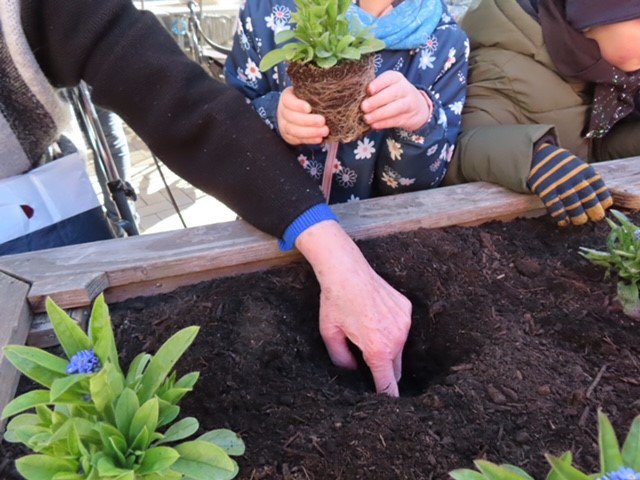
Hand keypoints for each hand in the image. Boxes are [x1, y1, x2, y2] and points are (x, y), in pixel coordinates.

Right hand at [277, 87, 328, 144]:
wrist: (292, 114)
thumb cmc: (304, 100)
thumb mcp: (305, 93)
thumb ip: (315, 93)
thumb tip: (333, 91)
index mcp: (286, 97)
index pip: (288, 100)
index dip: (298, 105)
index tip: (309, 108)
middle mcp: (283, 111)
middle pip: (292, 117)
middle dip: (308, 120)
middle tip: (322, 121)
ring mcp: (284, 125)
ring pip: (294, 130)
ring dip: (310, 132)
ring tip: (324, 131)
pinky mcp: (289, 136)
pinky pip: (298, 139)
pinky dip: (310, 140)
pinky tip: (319, 139)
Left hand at [295, 220, 411, 396]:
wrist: (346, 269)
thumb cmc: (334, 302)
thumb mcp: (330, 334)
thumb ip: (341, 359)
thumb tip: (351, 371)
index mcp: (377, 348)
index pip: (388, 382)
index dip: (387, 396)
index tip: (387, 406)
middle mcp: (396, 337)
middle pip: (396, 367)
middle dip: (384, 371)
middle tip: (369, 366)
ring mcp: (404, 322)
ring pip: (400, 348)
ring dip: (388, 348)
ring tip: (367, 332)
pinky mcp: (406, 309)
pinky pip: (402, 328)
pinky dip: (392, 329)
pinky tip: (375, 316)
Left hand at [361, 71, 431, 131]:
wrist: (416, 107)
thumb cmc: (393, 96)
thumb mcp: (386, 88)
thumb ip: (374, 91)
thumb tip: (358, 99)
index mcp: (396, 78)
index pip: (388, 78)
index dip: (378, 84)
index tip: (369, 90)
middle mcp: (404, 88)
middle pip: (392, 93)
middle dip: (376, 101)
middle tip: (364, 108)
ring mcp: (409, 103)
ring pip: (395, 108)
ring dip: (379, 114)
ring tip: (367, 118)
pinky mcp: (409, 117)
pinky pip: (396, 120)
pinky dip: (384, 123)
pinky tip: (374, 125)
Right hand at [528, 143, 612, 225]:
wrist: (539, 156)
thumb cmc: (562, 165)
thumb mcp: (579, 167)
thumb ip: (588, 180)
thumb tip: (599, 200)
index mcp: (586, 172)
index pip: (600, 190)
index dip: (604, 201)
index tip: (603, 207)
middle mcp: (575, 179)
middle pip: (589, 199)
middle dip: (594, 212)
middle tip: (594, 218)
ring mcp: (560, 185)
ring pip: (574, 206)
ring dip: (578, 217)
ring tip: (578, 221)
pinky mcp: (547, 192)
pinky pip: (556, 208)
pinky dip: (561, 217)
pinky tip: (563, 221)